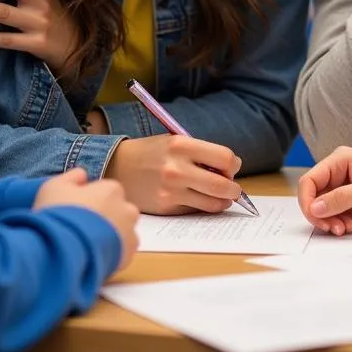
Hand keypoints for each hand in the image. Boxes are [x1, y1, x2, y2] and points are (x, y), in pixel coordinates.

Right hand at [34, 167, 139, 269]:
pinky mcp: (128, 255)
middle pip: (118, 210)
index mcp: (111, 189)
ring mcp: (130, 233)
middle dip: (106, 217)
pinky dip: (113, 254)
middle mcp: (126, 208)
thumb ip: (71, 177)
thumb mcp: (53, 187)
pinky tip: (95, 258)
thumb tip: (83, 175)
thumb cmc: (58, 215)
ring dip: (112, 236)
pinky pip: (123, 252)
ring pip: (124, 232)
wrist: (63, 251)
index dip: (90, 201)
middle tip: (84, 229)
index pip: (105, 191)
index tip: (77, 211)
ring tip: (89, 247)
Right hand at [106, 135, 243, 215]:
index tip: (232, 167)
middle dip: (234, 189)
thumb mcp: (175, 142)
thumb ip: (201, 153)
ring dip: (223, 201)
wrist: (118, 166)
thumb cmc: (152, 153)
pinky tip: (198, 199)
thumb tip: (229, 171)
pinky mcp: (166, 206)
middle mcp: (177, 168)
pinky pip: (195, 210)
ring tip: (221, 196)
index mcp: (181, 145)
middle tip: (233, 189)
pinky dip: (203, 206)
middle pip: (222, 185)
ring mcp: (171, 190)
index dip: (233, 164)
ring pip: (212, 202)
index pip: (224, 157)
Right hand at [297, 146, 351, 235]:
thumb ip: (342, 198)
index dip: (307, 200)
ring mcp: (342, 189)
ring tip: (345, 229)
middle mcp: (337, 173)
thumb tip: (314, 208)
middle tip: (334, 228)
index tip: (316, 218)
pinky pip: (333, 215)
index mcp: (339, 161)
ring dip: (329, 221)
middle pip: (313, 196)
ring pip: (322, 208)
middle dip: (320, 215)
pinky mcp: (349, 202)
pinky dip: (337, 223)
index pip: (310, 180)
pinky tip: (350, 227)